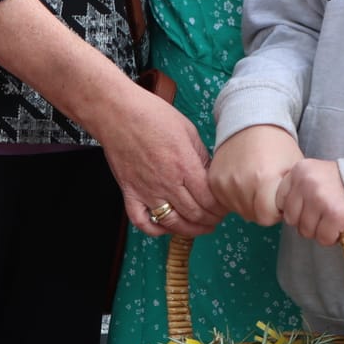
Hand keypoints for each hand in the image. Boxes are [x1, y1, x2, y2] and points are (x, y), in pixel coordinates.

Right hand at [87, 86, 221, 236]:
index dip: (221, 208)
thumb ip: (201, 155)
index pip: (209, 200)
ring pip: (172, 223)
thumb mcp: (188, 130)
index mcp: (184, 165)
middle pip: (195, 214)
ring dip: (190, 230)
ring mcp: (147, 191)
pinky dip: (155, 230)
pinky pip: (142, 222)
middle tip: (217, 218)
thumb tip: (211, 173)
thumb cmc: (152, 115)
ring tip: (200, 227)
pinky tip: (165, 226)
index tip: (226, 206)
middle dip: (211, 220)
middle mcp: (167, 182)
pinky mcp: (129, 193)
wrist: (117, 113)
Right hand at [209, 125, 303, 224]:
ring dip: (249, 203)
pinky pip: (225, 203)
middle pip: (253, 216)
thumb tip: (288, 213)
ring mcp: (224, 182)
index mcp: (263, 180)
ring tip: (256, 184)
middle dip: (263, 207)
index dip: (276, 209)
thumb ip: (292, 193)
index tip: (279, 196)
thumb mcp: (294, 167)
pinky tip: (243, 182)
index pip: (267, 217)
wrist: (251, 123)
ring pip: (239, 210)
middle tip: (268, 189)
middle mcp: (240, 183)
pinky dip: (235, 197)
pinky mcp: (213, 181)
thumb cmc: (278, 145)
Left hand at [276, 159, 343, 246]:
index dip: (294, 209)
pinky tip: (341, 225)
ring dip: (320, 230)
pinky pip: (323, 238)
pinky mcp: (335, 215)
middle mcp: (307, 183)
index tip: (308, 208)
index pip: (279, 201)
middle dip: (306, 222)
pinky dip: (332, 237)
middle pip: (291, 218)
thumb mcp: (315, 174)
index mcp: (299, 170)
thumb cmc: (342, 183)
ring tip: (333, 219)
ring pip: (306, 231)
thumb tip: (283, 213)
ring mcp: (320, 199)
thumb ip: (298, 189)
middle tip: (324, 215)